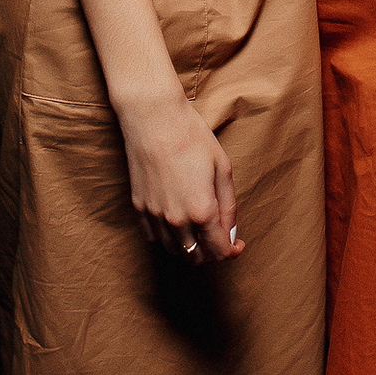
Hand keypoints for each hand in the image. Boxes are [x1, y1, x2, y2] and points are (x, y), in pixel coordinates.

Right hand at [114, 87, 244, 263]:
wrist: (153, 117)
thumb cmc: (191, 136)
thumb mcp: (222, 167)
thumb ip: (228, 204)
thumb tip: (230, 230)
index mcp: (201, 211)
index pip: (218, 251)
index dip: (231, 251)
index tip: (237, 244)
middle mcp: (176, 220)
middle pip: (195, 257)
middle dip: (211, 252)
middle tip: (218, 235)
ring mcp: (154, 215)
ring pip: (174, 250)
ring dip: (189, 246)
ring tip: (198, 228)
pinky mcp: (138, 206)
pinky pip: (153, 236)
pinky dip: (167, 236)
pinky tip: (176, 220)